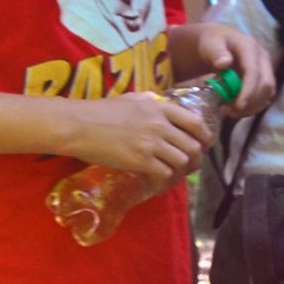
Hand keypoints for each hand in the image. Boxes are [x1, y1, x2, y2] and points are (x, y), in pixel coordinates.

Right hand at [59, 93, 210, 179]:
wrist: (78, 125)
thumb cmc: (100, 111)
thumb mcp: (131, 99)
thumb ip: (150, 102)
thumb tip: (161, 104)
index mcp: (160, 108)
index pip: (196, 122)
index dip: (206, 136)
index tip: (205, 145)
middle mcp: (160, 125)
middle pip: (193, 146)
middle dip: (196, 159)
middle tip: (191, 166)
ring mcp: (151, 143)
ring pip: (183, 161)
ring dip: (182, 172)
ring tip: (175, 176)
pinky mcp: (140, 161)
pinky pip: (165, 174)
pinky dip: (166, 181)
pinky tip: (160, 184)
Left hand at [179, 22, 278, 116]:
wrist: (218, 43)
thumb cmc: (212, 43)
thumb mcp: (209, 44)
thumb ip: (215, 52)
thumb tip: (225, 64)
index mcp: (250, 48)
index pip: (254, 72)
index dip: (249, 91)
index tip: (238, 107)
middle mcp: (263, 58)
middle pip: (266, 85)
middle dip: (251, 102)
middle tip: (228, 112)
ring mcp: (265, 69)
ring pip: (268, 94)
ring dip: (251, 107)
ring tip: (229, 112)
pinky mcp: (263, 79)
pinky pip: (264, 97)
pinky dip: (252, 107)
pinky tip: (235, 109)